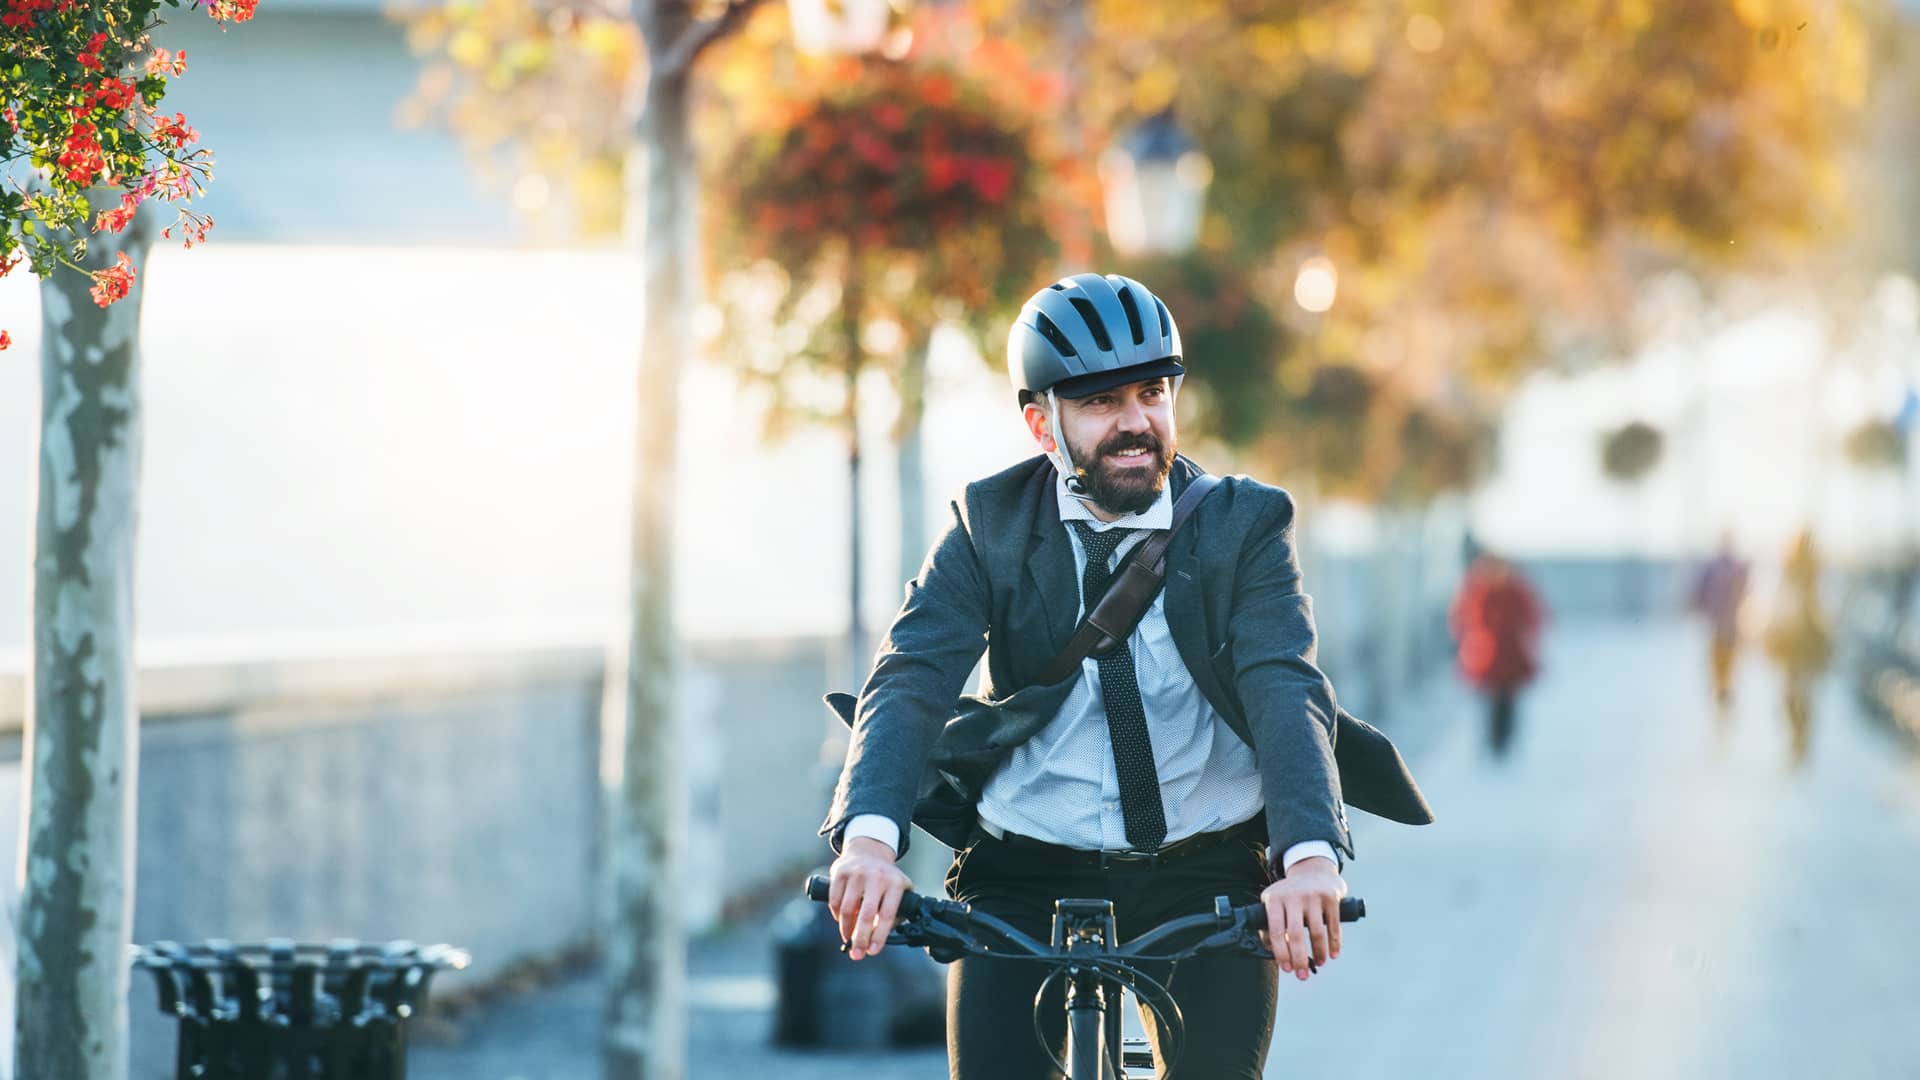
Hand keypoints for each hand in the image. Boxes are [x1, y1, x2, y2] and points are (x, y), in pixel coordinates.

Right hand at [827, 837, 911, 960]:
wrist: (869, 851)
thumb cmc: (885, 879)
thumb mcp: (899, 891)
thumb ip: (894, 914)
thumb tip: (878, 939)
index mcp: (895, 883)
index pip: (887, 915)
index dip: (879, 936)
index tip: (872, 951)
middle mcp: (877, 876)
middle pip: (866, 915)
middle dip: (860, 939)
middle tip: (857, 954)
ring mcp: (857, 873)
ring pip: (847, 910)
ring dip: (846, 930)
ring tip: (848, 938)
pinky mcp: (840, 872)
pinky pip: (834, 901)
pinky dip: (836, 916)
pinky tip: (841, 920)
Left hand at [1259, 856, 1345, 981]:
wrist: (1314, 869)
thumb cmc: (1291, 894)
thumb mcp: (1275, 902)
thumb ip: (1270, 925)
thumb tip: (1271, 951)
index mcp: (1274, 898)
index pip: (1275, 931)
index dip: (1281, 953)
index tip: (1286, 968)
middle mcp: (1293, 896)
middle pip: (1295, 934)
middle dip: (1299, 959)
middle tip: (1302, 975)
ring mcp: (1312, 895)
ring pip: (1316, 932)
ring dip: (1318, 953)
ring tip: (1319, 964)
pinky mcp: (1330, 897)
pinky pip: (1333, 925)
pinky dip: (1334, 943)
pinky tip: (1333, 954)